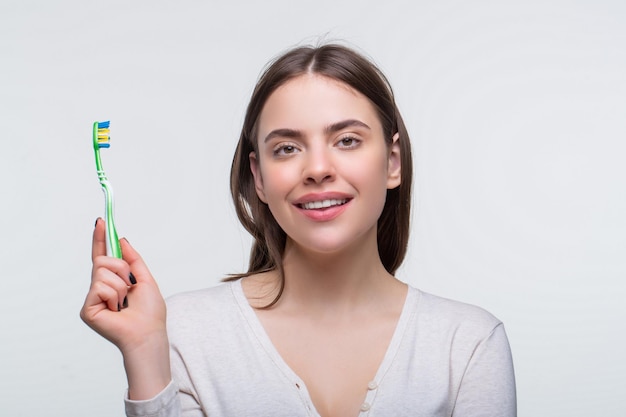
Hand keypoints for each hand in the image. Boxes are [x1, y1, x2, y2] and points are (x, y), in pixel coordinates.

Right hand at [80, 218, 170, 398]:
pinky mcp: (87, 309)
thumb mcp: (145, 278)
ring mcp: (93, 299)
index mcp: (113, 281)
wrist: (147, 332)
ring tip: (125, 301)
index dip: (101, 239)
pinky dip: (113, 295)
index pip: (103, 256)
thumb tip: (122, 240)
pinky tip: (117, 309)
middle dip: (121, 267)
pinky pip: (99, 287)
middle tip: (130, 284)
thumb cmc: (149, 312)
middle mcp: (100, 288)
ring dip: (120, 284)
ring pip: (102, 272)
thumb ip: (133, 259)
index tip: (101, 221)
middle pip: (102, 260)